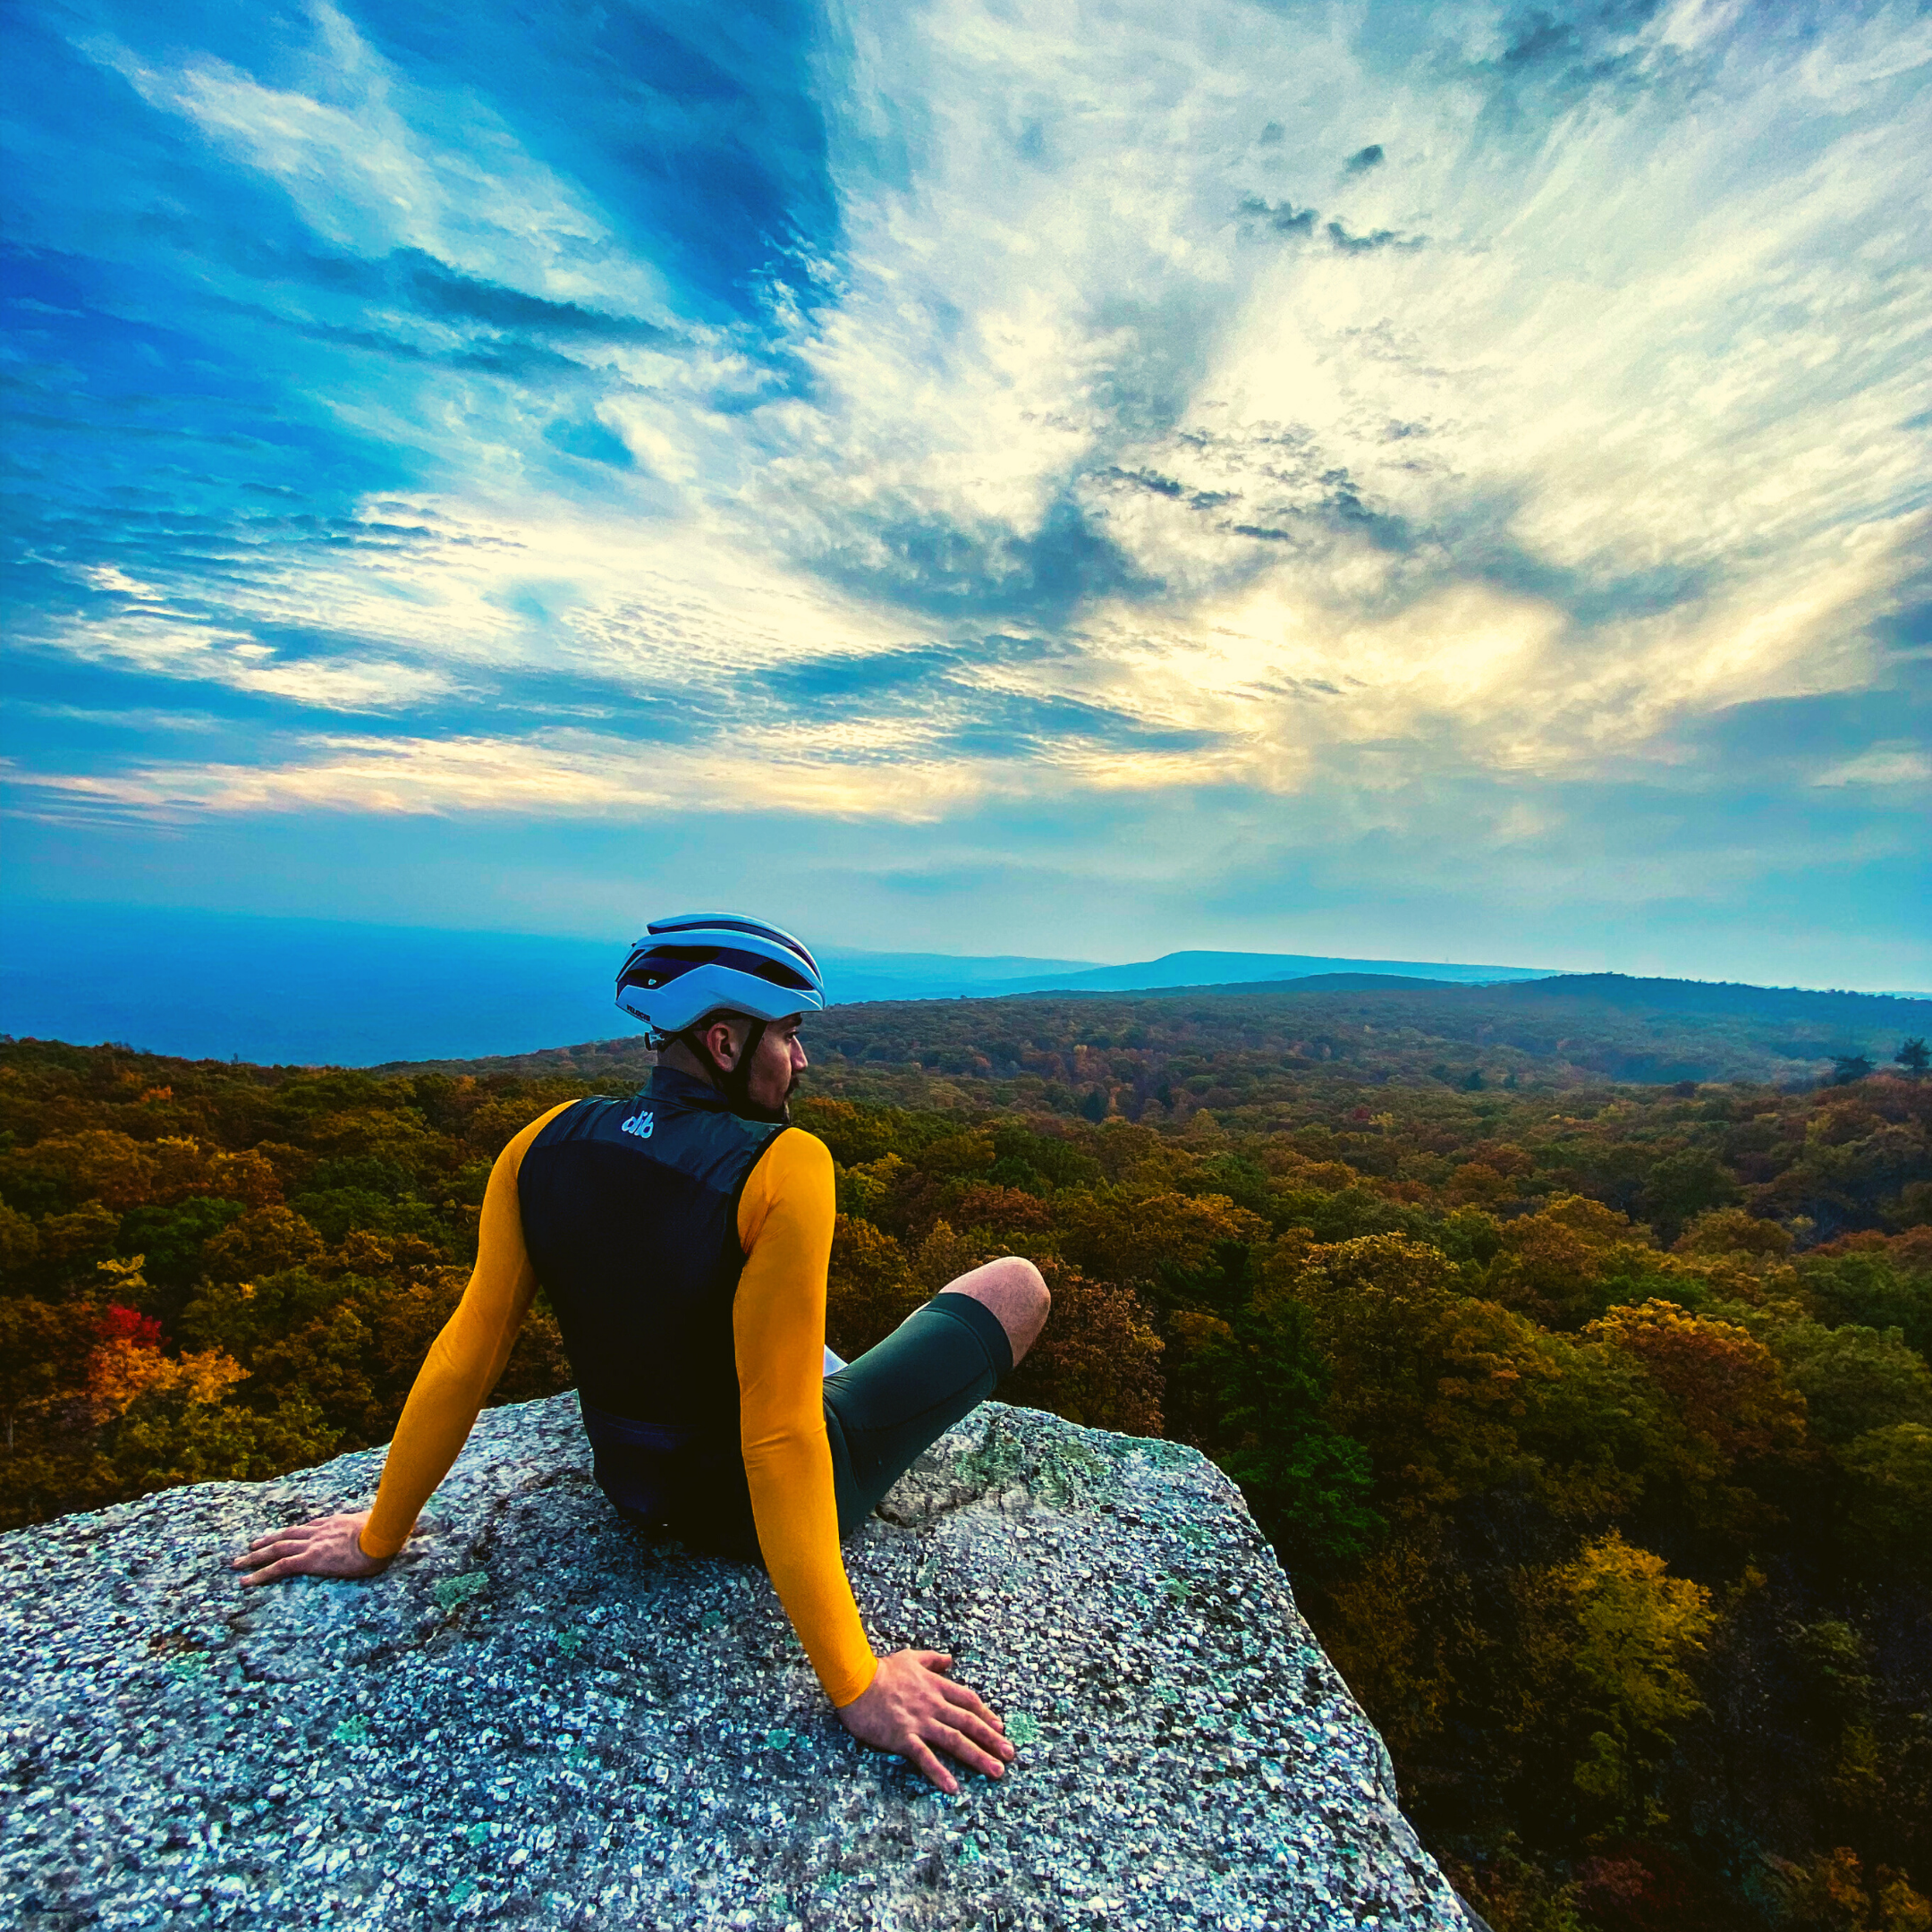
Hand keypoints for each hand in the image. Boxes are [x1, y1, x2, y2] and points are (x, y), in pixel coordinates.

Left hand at [233, 1512, 390, 1586]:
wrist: (384, 1534)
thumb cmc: (389, 1530)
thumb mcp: (382, 1525)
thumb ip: (380, 1525)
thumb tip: (399, 1525)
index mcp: (335, 1523)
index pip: (307, 1528)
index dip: (291, 1533)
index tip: (280, 1537)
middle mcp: (320, 1531)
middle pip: (287, 1535)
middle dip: (266, 1542)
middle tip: (248, 1549)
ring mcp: (314, 1544)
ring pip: (277, 1548)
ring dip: (255, 1557)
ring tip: (238, 1564)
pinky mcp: (311, 1559)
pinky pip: (280, 1567)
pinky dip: (261, 1574)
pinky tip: (246, 1581)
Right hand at [836, 1649, 1015, 1793]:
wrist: (856, 1679)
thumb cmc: (880, 1669)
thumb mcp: (910, 1657)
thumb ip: (932, 1659)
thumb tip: (950, 1659)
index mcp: (935, 1686)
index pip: (968, 1701)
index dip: (986, 1714)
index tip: (1000, 1727)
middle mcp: (933, 1705)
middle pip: (969, 1723)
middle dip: (991, 1739)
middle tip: (1009, 1754)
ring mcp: (920, 1722)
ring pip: (955, 1740)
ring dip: (978, 1756)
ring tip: (996, 1771)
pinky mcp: (904, 1737)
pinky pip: (925, 1757)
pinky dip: (940, 1772)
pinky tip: (953, 1787)